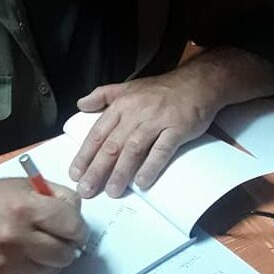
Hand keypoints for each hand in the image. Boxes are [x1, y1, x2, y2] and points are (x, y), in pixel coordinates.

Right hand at [0, 179, 88, 273]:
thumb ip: (58, 196)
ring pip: (52, 270)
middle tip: (62, 237)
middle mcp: (16, 238)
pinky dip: (33, 267)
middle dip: (69, 245)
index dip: (79, 227)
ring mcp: (7, 263)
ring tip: (40, 244)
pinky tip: (22, 253)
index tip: (76, 227)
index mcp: (25, 208)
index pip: (72, 226)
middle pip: (66, 254)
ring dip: (52, 258)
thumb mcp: (26, 185)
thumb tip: (79, 215)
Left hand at [68, 71, 218, 197]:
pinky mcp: (177, 128)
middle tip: (87, 189)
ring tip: (112, 191)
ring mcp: (157, 121)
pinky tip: (142, 182)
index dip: (85, 154)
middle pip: (112, 144)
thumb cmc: (162, 89)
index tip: (76, 173)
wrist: (197, 82)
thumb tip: (81, 104)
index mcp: (122, 105)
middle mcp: (136, 113)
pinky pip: (162, 150)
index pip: (98, 132)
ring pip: (133, 149)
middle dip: (97, 169)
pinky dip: (151, 166)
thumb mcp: (129, 87)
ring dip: (121, 172)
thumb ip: (103, 95)